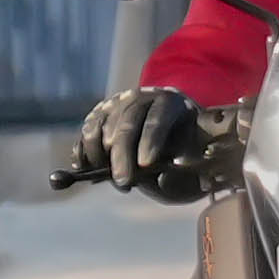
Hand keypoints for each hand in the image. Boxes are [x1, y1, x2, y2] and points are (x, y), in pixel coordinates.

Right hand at [81, 88, 233, 200]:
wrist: (173, 132)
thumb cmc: (187, 146)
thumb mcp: (195, 153)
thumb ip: (183, 163)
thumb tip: (161, 178)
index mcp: (171, 102)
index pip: (157, 119)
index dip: (150, 140)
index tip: (145, 165)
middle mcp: (141, 97)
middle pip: (127, 124)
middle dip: (123, 155)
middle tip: (124, 181)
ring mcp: (118, 103)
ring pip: (101, 125)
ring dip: (101, 154)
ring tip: (114, 179)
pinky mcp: (99, 114)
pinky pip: (87, 131)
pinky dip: (84, 150)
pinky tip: (87, 168)